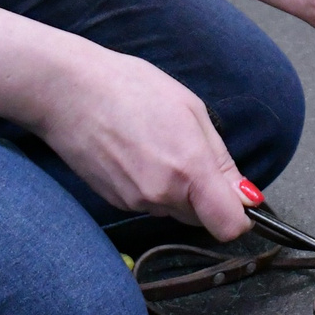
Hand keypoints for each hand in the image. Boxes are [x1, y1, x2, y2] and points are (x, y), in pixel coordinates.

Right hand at [32, 45, 252, 239]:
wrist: (67, 91)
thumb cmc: (130, 87)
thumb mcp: (190, 109)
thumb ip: (221, 160)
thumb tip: (247, 197)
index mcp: (189, 170)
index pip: (229, 226)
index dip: (240, 216)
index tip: (238, 197)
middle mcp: (162, 196)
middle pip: (201, 218)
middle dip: (205, 195)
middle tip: (189, 150)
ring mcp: (135, 203)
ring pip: (173, 209)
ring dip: (176, 188)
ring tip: (156, 142)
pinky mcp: (114, 202)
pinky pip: (148, 202)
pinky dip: (150, 184)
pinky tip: (135, 150)